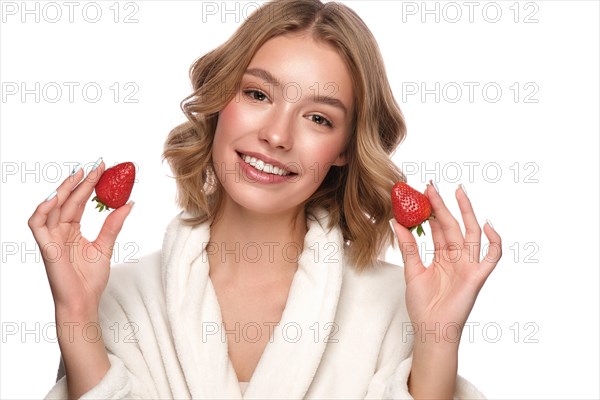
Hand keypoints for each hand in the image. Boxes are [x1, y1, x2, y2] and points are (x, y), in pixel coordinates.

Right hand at [28, 160, 133, 316]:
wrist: (84, 302)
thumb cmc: (91, 280)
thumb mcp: (105, 246)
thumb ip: (113, 224)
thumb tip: (129, 203)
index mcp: (71, 230)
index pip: (78, 201)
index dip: (88, 184)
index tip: (102, 168)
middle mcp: (59, 231)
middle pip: (67, 200)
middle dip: (80, 181)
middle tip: (96, 165)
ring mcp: (51, 238)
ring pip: (52, 207)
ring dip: (65, 189)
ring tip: (80, 175)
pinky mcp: (46, 247)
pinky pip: (37, 224)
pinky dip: (43, 209)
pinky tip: (57, 197)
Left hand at [390, 183, 501, 344]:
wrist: (430, 329)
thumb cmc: (422, 305)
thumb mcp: (412, 271)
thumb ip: (408, 246)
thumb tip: (396, 222)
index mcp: (442, 256)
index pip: (438, 228)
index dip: (431, 210)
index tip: (420, 193)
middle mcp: (456, 257)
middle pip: (452, 225)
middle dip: (443, 205)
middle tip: (432, 185)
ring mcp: (468, 265)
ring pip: (470, 233)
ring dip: (466, 212)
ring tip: (458, 192)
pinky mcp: (477, 276)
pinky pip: (491, 257)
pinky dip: (494, 241)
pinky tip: (487, 225)